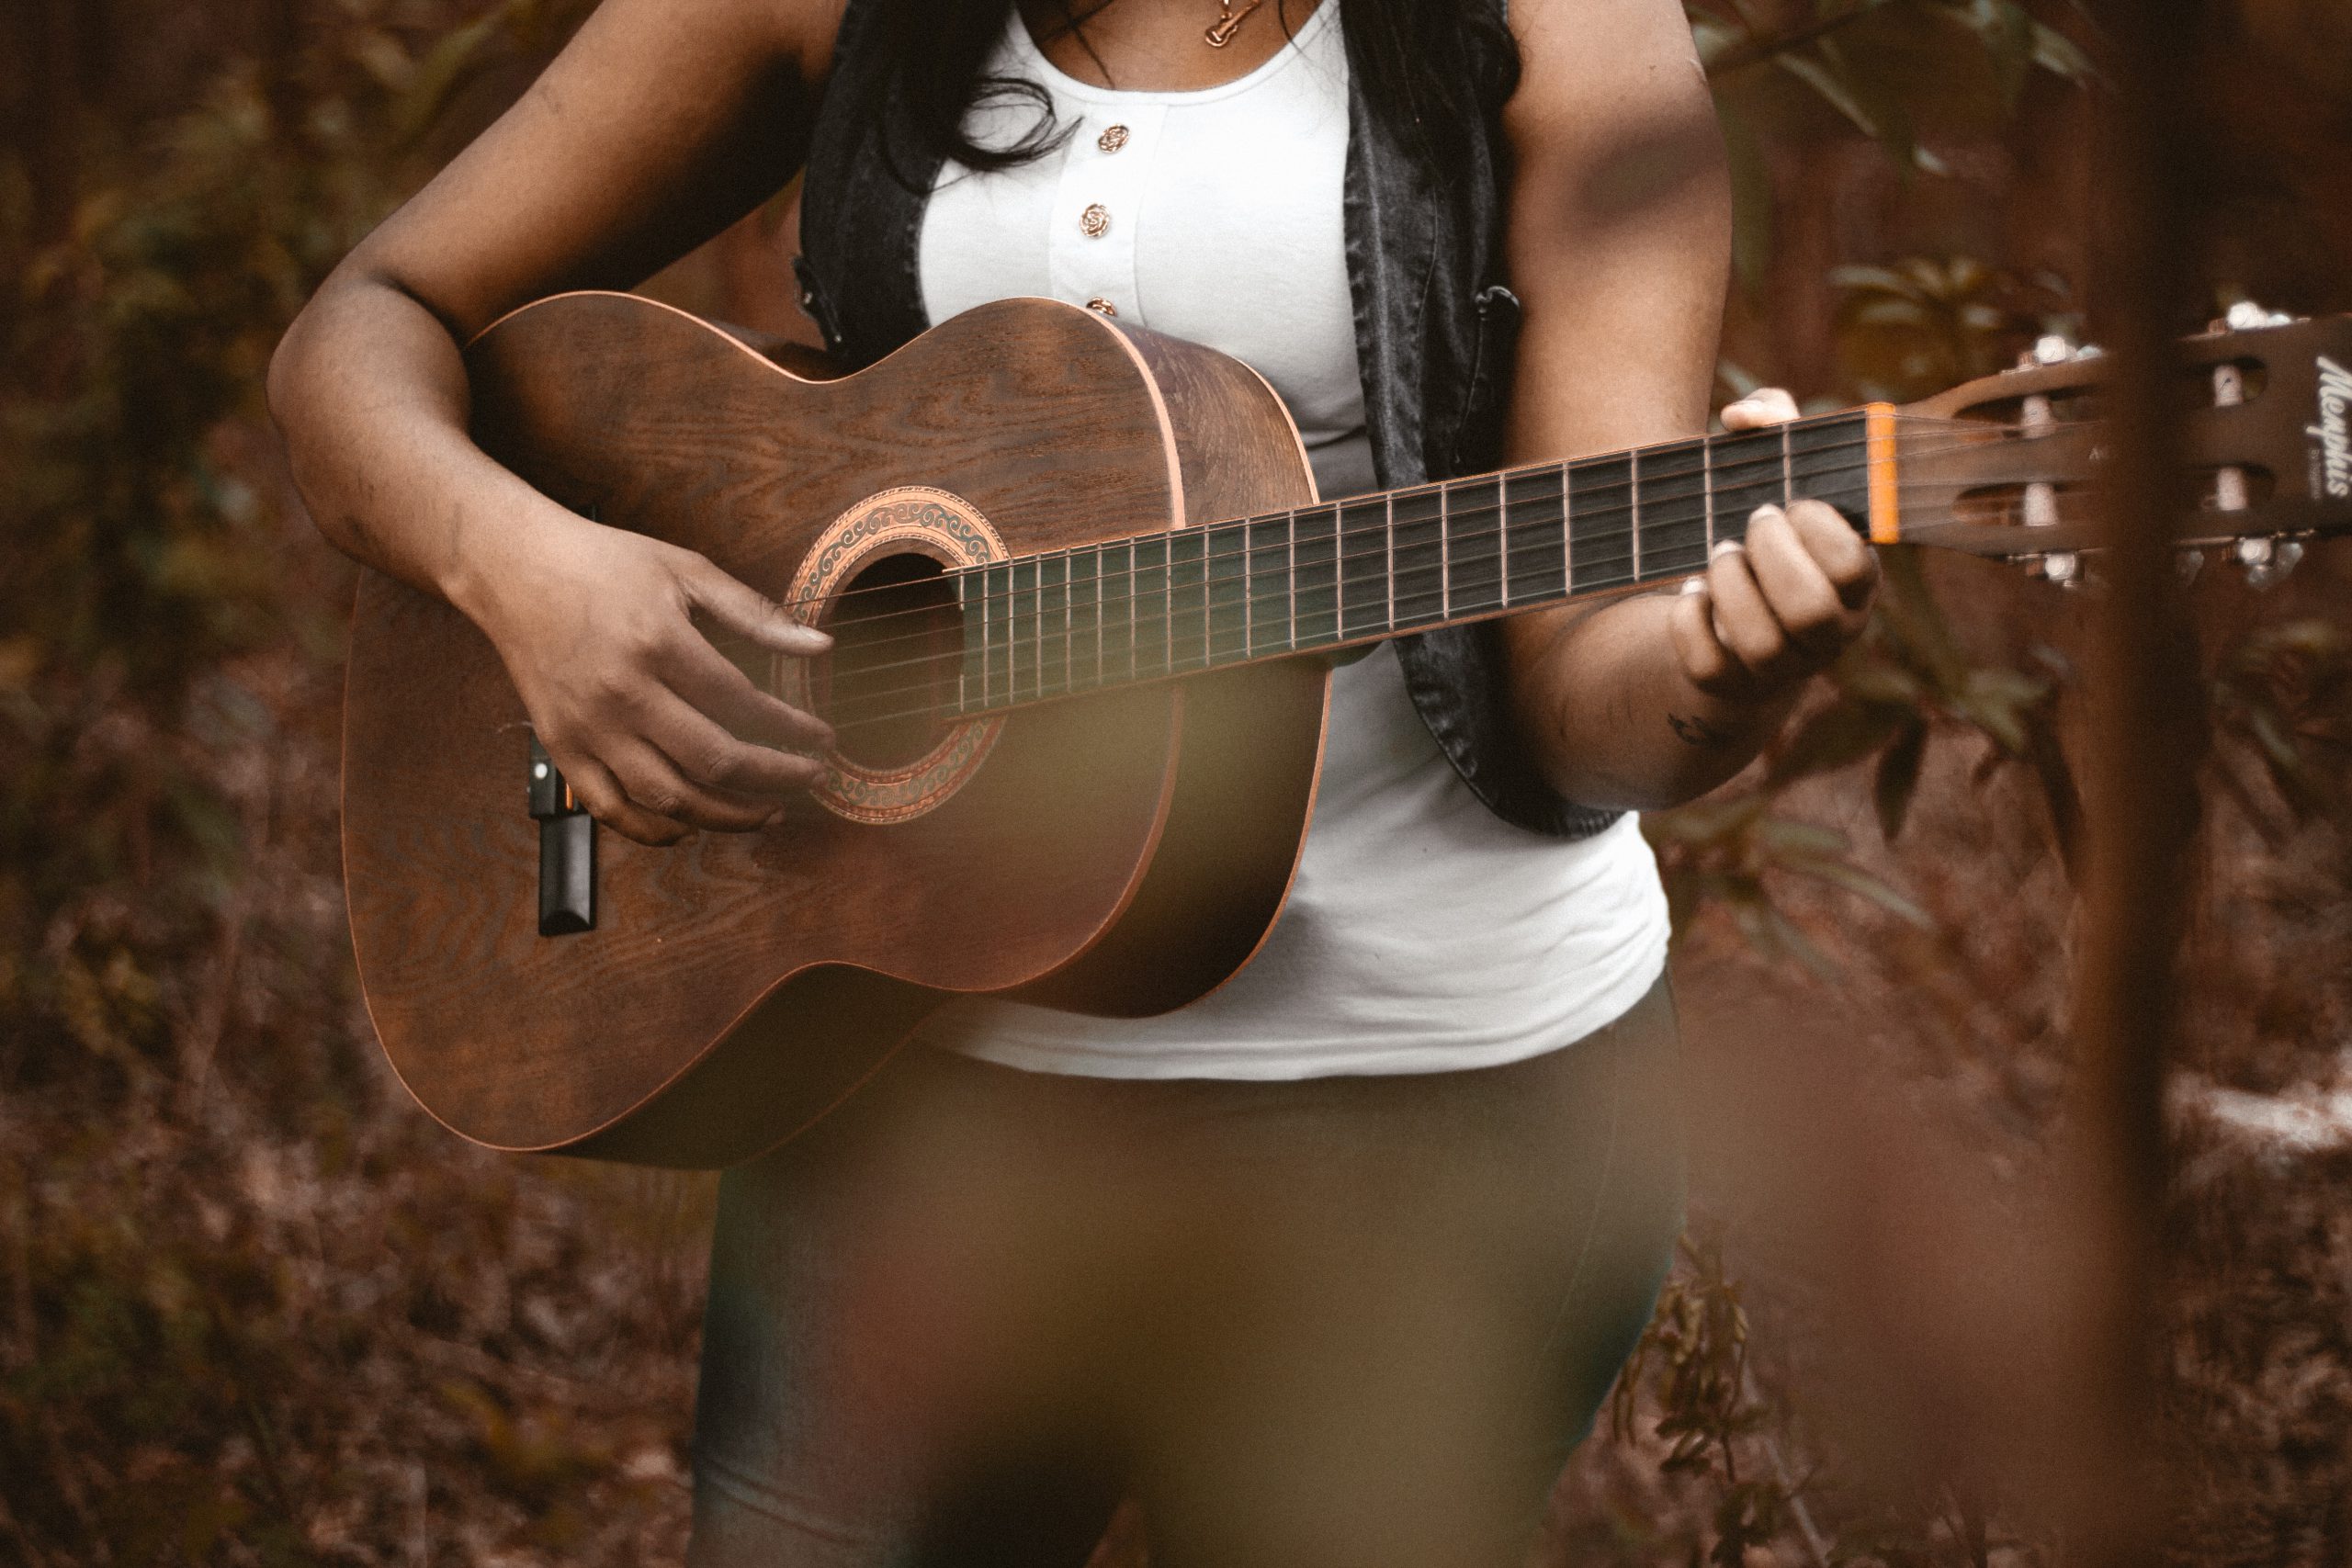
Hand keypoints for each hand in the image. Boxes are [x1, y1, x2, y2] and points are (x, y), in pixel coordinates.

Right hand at [468, 504, 833, 845]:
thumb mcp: (685, 569)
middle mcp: (622, 693)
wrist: (511, 568)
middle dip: (775, 780)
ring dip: (727, 816)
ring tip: (767, 811)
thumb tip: (821, 646)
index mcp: (658, 643)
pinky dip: (655, 830)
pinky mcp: (561, 748)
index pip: (743, 704)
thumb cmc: (603, 563)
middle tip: (809, 778)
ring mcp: (588, 727)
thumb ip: (754, 612)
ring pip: (668, 798)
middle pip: (714, 761)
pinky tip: (691, 825)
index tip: (822, 738)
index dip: (792, 729)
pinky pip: (612, 810)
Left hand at [1669, 388, 1879, 702]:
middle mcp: (1829, 633)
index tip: (1790, 503)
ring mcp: (1781, 666)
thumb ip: (1775, 423)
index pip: (1854, 568)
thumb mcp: (1779, 472)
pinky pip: (1708, 667)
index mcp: (1857, 582)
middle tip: (1749, 526)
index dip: (1818, 531)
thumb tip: (1743, 417)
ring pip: (1760, 644)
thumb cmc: (1770, 531)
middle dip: (1771, 558)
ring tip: (1719, 556)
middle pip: (1811, 612)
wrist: (1737, 616)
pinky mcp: (1731, 685)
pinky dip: (1690, 621)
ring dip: (1730, 587)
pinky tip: (1692, 592)